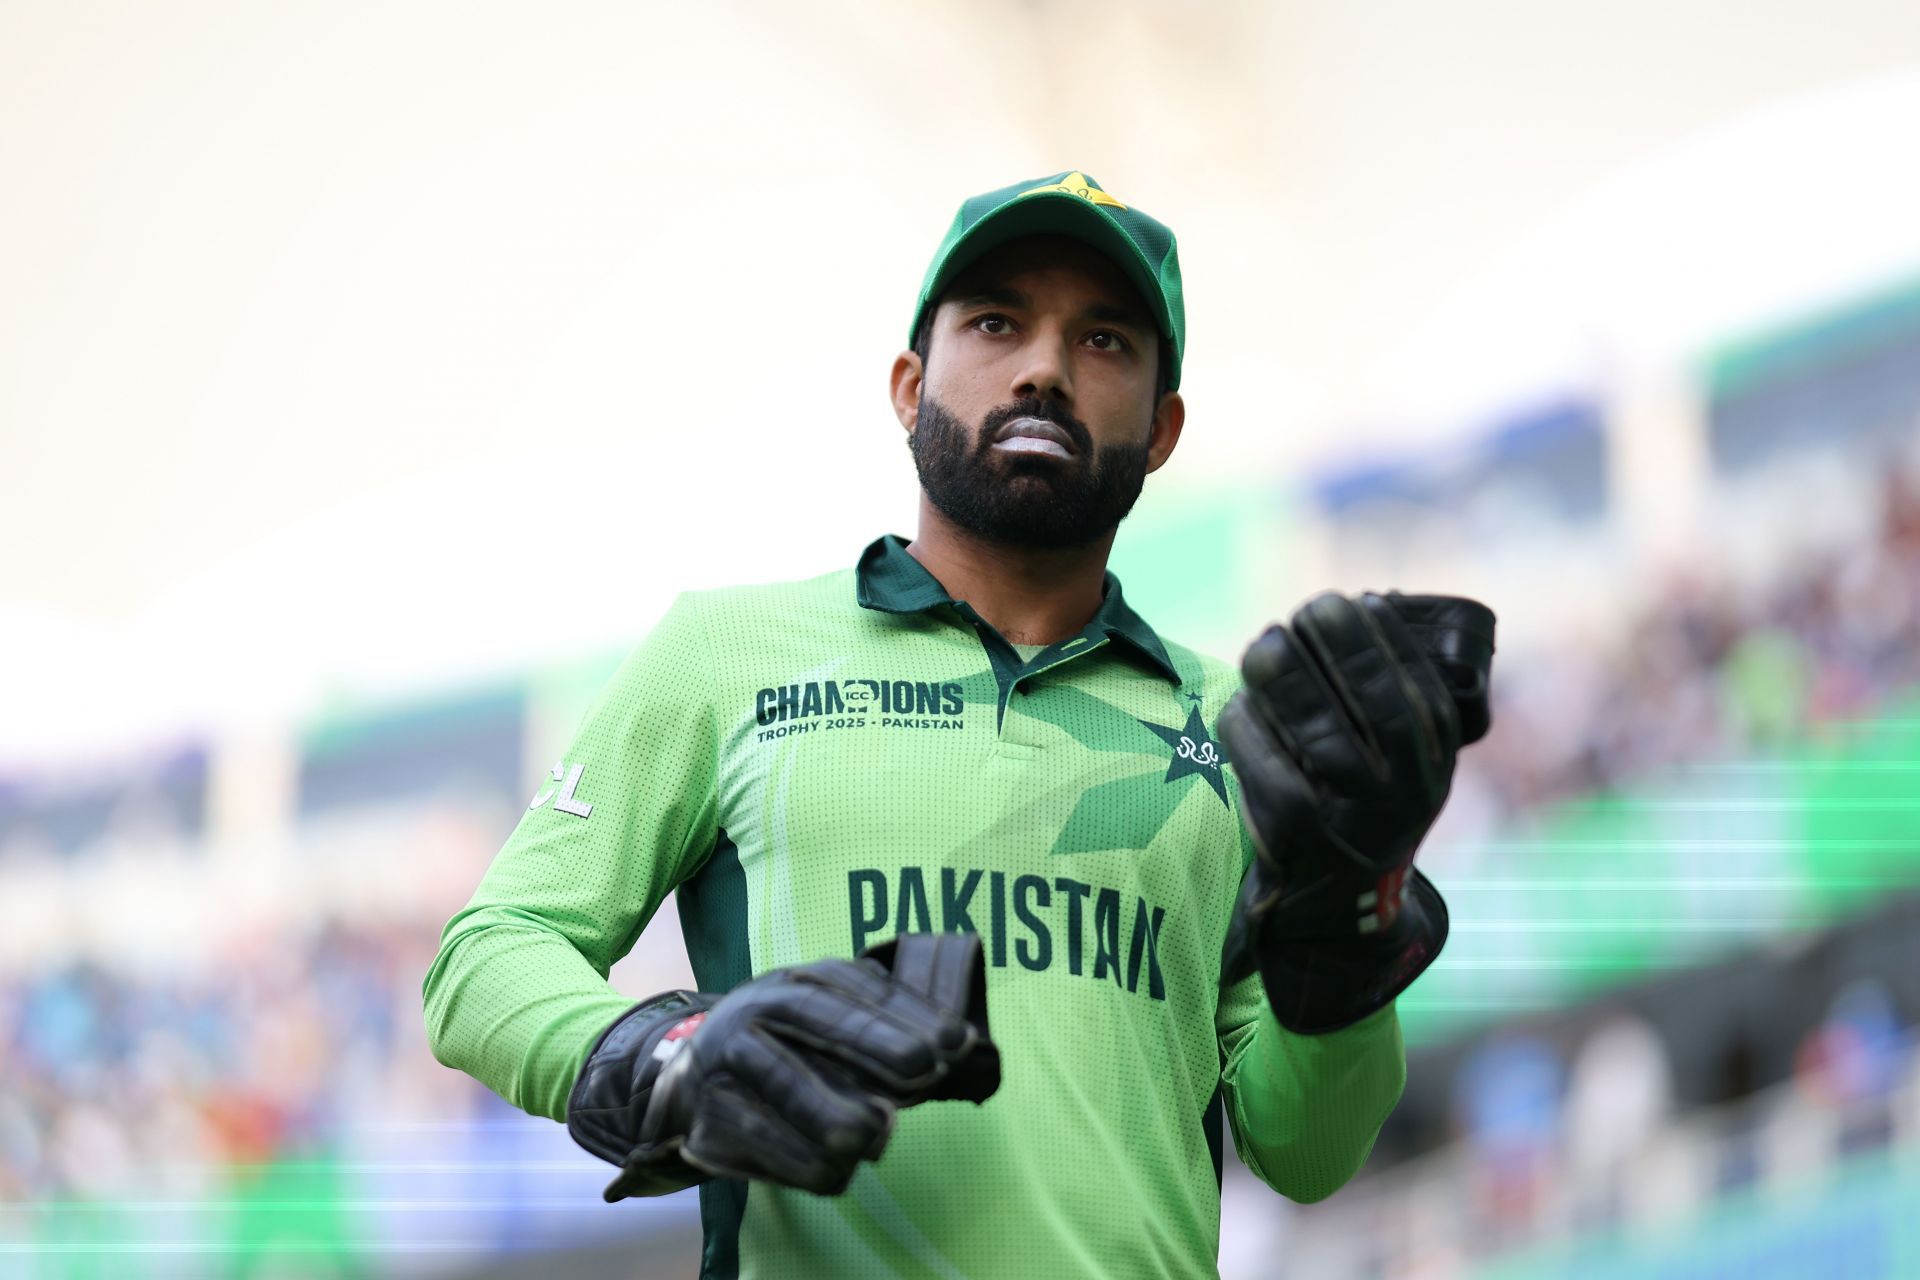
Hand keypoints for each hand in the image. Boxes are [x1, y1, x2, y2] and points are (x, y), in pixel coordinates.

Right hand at [571, 934, 997, 1198]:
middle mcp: (759, 1009)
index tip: (954, 1043)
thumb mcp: (831, 1019)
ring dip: (844, 1118)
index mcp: (798, 982)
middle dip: (881, 1048)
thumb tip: (959, 1047)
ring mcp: (730, 1061)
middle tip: (926, 1076)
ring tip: (877, 1136)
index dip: (909, 1017)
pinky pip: (770, 1148)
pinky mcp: (713, 1117)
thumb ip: (888, 1027)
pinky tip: (840, 1169)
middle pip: (825, 1024)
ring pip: (794, 1088)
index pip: (859, 992)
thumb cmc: (792, 1044)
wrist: (695, 1075)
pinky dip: (811, 1165)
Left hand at [1218, 591, 1494, 1031]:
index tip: (1357, 600)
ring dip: (1288, 681)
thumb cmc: (1365, 796)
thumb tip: (1361, 601)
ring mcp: (1355, 821)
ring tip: (1264, 644)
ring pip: (1322, 740)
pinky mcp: (1299, 842)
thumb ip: (1391, 687)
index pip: (1421, 689)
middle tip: (1308, 609)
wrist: (1342, 907)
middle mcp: (1407, 793)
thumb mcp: (1402, 752)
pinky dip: (1249, 731)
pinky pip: (1271, 774)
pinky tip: (1239, 704)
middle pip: (1379, 710)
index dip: (1386, 640)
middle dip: (1342, 650)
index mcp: (1438, 760)